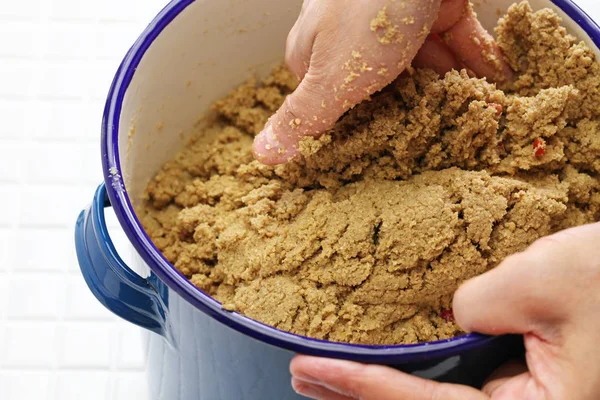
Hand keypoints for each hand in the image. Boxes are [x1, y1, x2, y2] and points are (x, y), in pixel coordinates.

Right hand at [253, 0, 513, 164]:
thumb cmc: (368, 8)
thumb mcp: (333, 76)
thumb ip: (303, 118)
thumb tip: (262, 156)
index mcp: (318, 54)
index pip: (332, 104)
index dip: (356, 131)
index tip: (382, 159)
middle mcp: (355, 36)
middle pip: (382, 88)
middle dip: (410, 115)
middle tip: (438, 144)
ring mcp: (399, 20)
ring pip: (425, 68)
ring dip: (450, 93)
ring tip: (475, 122)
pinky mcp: (439, 7)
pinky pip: (459, 44)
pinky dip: (478, 65)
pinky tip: (496, 88)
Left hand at [290, 223, 599, 398]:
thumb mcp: (540, 281)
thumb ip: (477, 305)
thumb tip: (448, 318)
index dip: (366, 388)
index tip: (315, 369)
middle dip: (356, 398)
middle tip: (302, 375)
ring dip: (376, 390)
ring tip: (322, 377)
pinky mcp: (519, 382)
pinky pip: (451, 384)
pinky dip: (407, 376)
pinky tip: (377, 362)